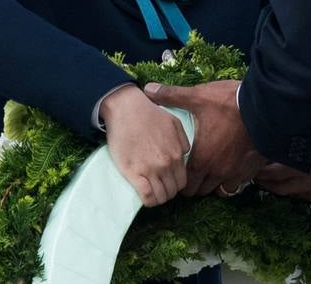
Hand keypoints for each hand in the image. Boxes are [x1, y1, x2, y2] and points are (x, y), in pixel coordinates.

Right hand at [100, 86, 189, 206]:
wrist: (126, 109)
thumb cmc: (148, 113)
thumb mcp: (174, 122)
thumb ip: (183, 140)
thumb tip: (184, 154)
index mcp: (177, 153)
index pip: (183, 181)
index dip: (176, 185)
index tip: (168, 182)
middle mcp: (166, 164)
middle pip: (172, 191)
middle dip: (167, 192)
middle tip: (158, 187)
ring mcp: (150, 169)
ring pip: (161, 196)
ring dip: (158, 198)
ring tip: (151, 193)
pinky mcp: (134, 173)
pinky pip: (147, 196)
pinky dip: (148, 201)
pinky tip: (145, 198)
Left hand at [144, 79, 264, 196]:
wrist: (266, 108)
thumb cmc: (229, 104)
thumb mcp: (198, 96)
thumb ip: (171, 96)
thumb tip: (148, 90)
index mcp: (201, 160)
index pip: (186, 186)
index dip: (181, 180)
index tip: (180, 169)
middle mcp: (218, 172)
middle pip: (202, 191)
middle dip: (196, 183)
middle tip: (194, 169)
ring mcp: (236, 173)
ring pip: (221, 190)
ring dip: (215, 183)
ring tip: (212, 168)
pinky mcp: (252, 170)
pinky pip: (239, 183)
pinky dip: (233, 178)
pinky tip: (231, 165)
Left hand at [254, 94, 310, 208]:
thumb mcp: (303, 119)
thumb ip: (285, 128)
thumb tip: (269, 123)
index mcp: (297, 161)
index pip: (271, 173)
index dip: (259, 173)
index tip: (250, 168)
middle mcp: (307, 176)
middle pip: (281, 187)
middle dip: (267, 184)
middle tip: (257, 178)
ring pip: (296, 194)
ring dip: (283, 190)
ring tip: (273, 184)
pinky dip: (302, 194)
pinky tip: (297, 189)